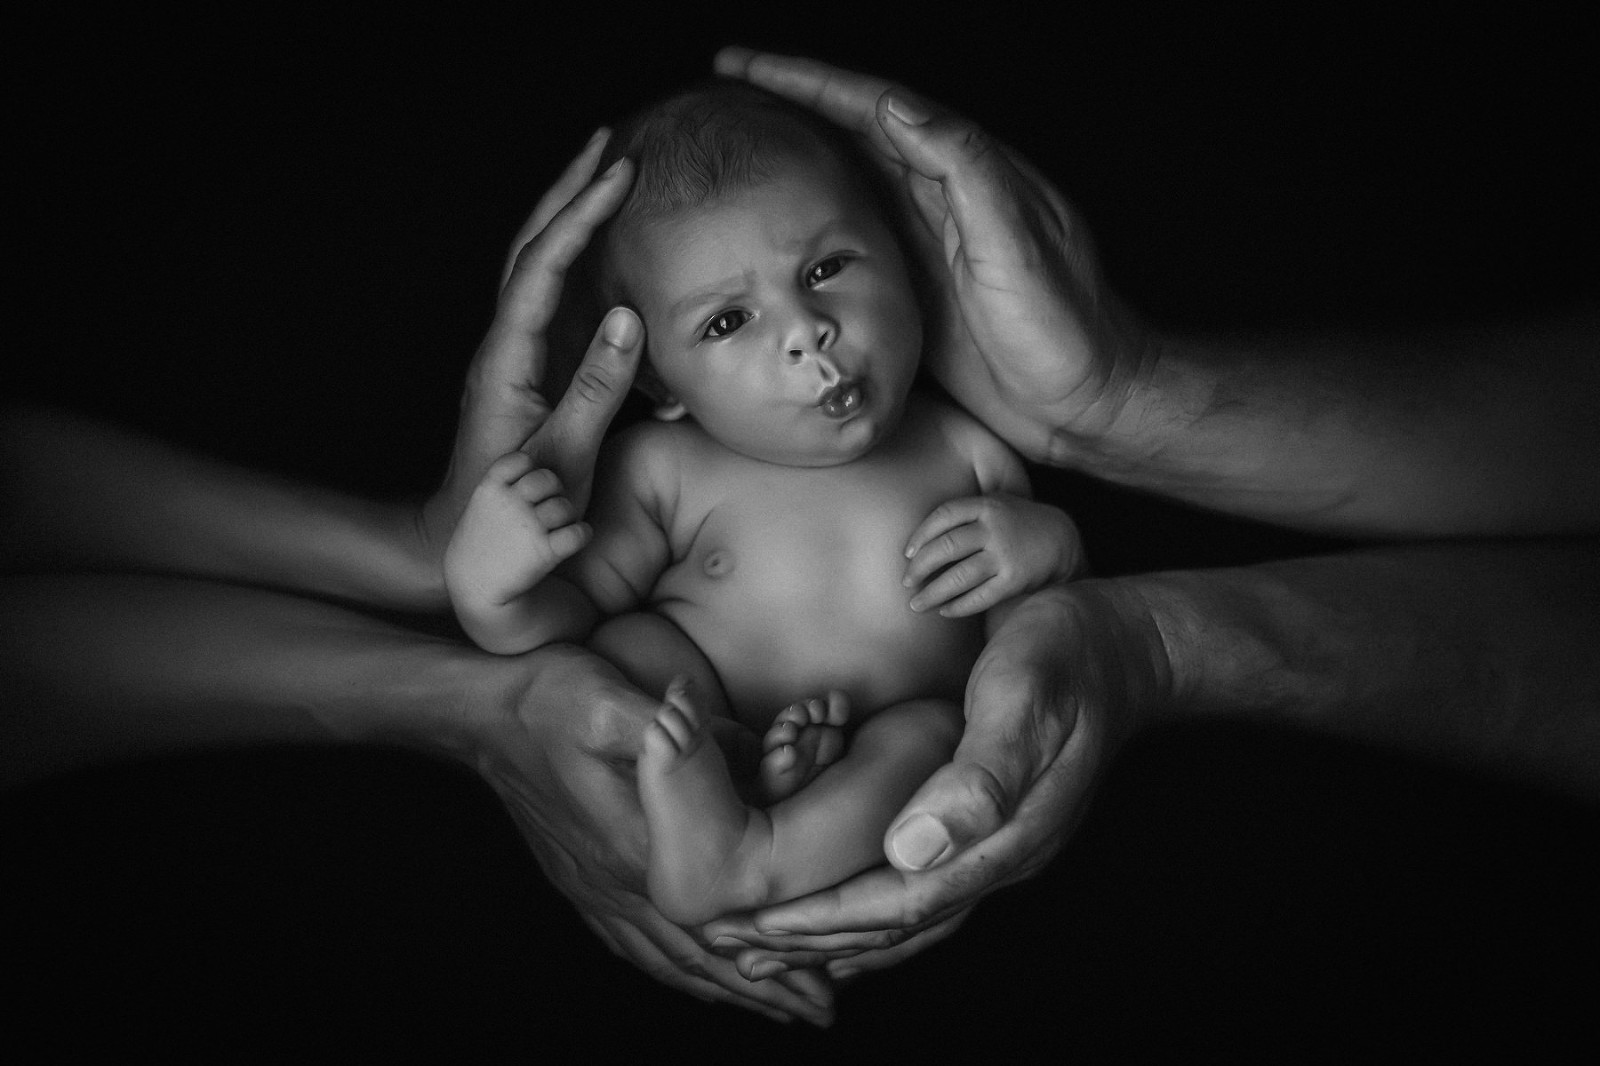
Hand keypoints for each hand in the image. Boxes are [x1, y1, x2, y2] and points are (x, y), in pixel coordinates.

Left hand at [419, 129, 642, 573]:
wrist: (467, 540)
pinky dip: (580, 260)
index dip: (579, 217)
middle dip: (569, 192)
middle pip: (532, 248)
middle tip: (611, 144)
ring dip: (572, 217)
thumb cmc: (516, 508)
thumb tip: (628, 317)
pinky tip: (607, 245)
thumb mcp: (563, 454)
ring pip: (540, 268)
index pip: (542, 267)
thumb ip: (596, 387)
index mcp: (506, 359)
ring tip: (609, 175)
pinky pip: (556, 300)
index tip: (618, 175)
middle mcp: (504, 345)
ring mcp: (516, 354)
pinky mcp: (533, 370)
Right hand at [444, 455, 588, 612]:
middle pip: (548, 479)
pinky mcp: (546, 552)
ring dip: (568, 516)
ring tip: (560, 527)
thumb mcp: (477, 511)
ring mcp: (529, 526)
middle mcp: (510, 503)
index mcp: (490, 489)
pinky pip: (578, 533)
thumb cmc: (477, 548)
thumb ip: (499, 489)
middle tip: (551, 506)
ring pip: (565, 506)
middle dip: (555, 491)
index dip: (532, 468)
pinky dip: (582, 534)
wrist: (474, 589)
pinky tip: (576, 538)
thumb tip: (527, 466)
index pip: (521, 460)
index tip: (531, 485)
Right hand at [463, 643, 834, 1024]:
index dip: (770, 950)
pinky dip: (671, 968)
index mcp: (638, 848)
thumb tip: (744, 747)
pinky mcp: (580, 881)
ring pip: (668, 956)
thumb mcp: (613, 700)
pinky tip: (690, 977)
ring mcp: (595, 887)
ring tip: (775, 1009)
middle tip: (820, 1010)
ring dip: (723, 986)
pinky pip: (632, 943)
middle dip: (763, 986)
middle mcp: (618, 882)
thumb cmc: (551, 701)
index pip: (715, 918)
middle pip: (700, 953)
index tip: (822, 975)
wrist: (481, 716)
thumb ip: (677, 731)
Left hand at [702, 582, 1167, 979]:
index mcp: (1005, 834)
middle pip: (900, 923)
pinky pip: (924, 888)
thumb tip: (912, 849)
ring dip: (839, 933)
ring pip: (911, 914)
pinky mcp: (990, 825)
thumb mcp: (1027, 698)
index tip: (757, 931)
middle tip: (734, 948)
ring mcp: (1000, 845)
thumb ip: (981, 777)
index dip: (827, 918)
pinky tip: (847, 915)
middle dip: (816, 939)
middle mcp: (1001, 854)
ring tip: (772, 951)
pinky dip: (875, 910)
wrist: (1125, 644)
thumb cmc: (1067, 655)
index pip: (903, 901)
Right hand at [714, 48, 1147, 466]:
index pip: (877, 108)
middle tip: (722, 88)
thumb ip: (965, 171)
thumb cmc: (1065, 330)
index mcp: (968, 175)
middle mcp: (944, 199)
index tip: (744, 67)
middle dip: (789, 103)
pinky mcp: (917, 289)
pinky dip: (809, 219)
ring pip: (848, 179)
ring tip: (736, 141)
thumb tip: (898, 107)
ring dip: (793, 154)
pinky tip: (776, 225)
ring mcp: (929, 243)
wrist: (1088, 403)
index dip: (809, 82)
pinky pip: (851, 239)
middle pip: (853, 131)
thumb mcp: (1018, 244)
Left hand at [903, 493, 1083, 615]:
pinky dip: (958, 607)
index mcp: (986, 505)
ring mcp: (1006, 554)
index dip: (921, 535)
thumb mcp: (995, 504)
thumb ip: (963, 513)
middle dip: (920, 568)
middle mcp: (995, 528)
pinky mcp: (1015, 580)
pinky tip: (945, 612)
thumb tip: (918, 539)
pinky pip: (979, 597)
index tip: (907, 553)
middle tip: (906, 582)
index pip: (943, 515)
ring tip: (915, 605)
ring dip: (932, 593)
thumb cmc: (1015, 523)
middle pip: (946, 548)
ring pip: (959, 577)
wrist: (1061, 540)